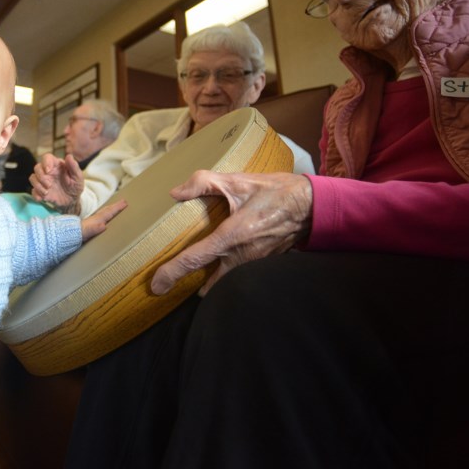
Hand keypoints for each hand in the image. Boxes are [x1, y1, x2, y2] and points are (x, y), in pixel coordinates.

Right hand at [30, 153, 83, 213]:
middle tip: (49, 185)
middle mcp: (48, 172)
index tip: (48, 171)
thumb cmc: (75, 186)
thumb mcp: (78, 177)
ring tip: (46, 192)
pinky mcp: (40, 190)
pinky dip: (36, 194)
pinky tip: (42, 198)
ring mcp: (43, 181)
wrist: (72, 201)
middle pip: (37, 167)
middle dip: (40, 176)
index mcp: (56, 165)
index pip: (47, 157)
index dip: (45, 162)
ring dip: (37, 185)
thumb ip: (74, 167)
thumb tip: (69, 156)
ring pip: (32, 178)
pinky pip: (32, 190)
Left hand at [80, 200, 127, 241]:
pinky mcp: (91, 224)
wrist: (70, 234)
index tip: (125, 202)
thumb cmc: (80, 234)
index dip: (117, 207)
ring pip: (104, 212)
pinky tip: (106, 218)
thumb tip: (103, 226)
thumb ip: (95, 229)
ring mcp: (93, 220)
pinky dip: (105, 214)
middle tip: (123, 201)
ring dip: (111, 208)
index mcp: (97, 219)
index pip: (109, 212)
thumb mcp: (88, 232)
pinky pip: (101, 216)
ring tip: (116, 206)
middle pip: (108, 210)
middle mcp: (96, 218)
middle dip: (116, 206)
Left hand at [150, 171, 312, 295]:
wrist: (311, 206)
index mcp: (231, 237)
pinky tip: (217, 265)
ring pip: (224, 283)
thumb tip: (175, 192)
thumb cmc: (274, 192)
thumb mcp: (237, 180)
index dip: (173, 273)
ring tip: (192, 278)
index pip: (195, 260)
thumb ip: (203, 182)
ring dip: (209, 283)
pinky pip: (238, 277)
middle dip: (190, 287)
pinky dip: (224, 276)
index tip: (157, 286)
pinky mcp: (262, 264)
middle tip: (173, 284)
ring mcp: (253, 264)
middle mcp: (241, 257)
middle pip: (209, 285)